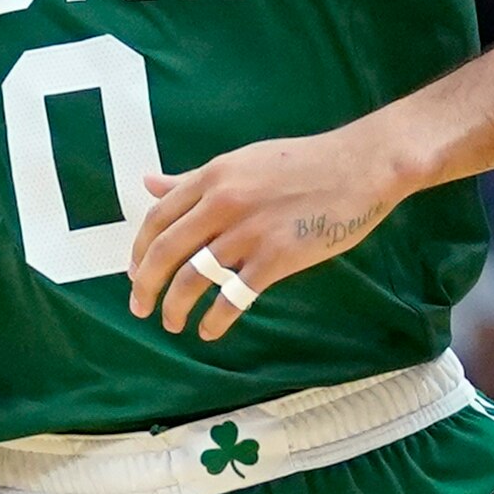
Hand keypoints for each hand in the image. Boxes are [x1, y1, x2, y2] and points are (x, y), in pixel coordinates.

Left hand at [126, 125, 412, 341]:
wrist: (359, 167)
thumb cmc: (302, 163)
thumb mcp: (241, 162)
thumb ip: (194, 178)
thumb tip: (149, 182)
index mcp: (212, 176)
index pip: (157, 217)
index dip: (139, 250)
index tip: (135, 272)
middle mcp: (222, 202)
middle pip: (165, 251)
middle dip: (145, 285)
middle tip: (140, 308)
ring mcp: (249, 231)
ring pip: (193, 278)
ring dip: (176, 307)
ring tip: (173, 324)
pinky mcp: (276, 257)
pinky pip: (233, 296)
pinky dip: (216, 319)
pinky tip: (211, 331)